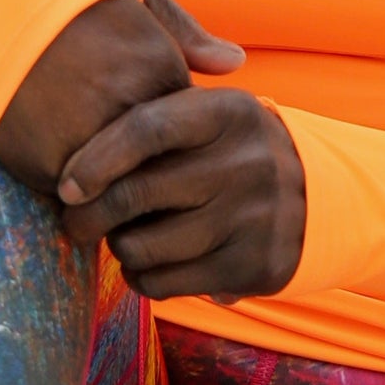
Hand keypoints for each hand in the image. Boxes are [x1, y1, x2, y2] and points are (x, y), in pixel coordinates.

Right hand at [0, 0, 243, 199]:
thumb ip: (183, 30)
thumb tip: (235, 64)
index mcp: (157, 66)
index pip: (190, 125)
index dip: (173, 129)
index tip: (149, 120)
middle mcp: (131, 108)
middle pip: (163, 163)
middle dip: (154, 167)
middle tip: (129, 157)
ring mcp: (91, 142)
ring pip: (126, 188)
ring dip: (119, 187)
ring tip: (101, 171)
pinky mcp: (52, 167)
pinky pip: (81, 196)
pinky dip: (78, 190)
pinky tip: (62, 163)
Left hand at [55, 84, 305, 304]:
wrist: (320, 197)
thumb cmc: (230, 149)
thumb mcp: (212, 108)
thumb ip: (154, 101)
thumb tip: (81, 124)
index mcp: (230, 112)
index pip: (145, 129)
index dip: (94, 159)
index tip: (65, 185)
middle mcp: (248, 162)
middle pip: (137, 193)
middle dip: (88, 215)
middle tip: (74, 222)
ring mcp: (255, 218)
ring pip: (145, 246)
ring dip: (119, 248)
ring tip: (122, 239)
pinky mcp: (256, 266)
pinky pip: (167, 283)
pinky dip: (143, 278)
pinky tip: (147, 265)